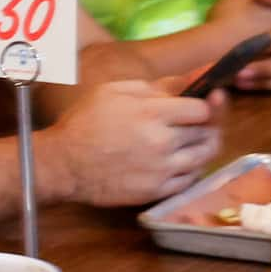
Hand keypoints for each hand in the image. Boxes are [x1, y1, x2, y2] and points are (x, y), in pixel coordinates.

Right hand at [47, 78, 221, 206]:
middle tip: (196, 124)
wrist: (62, 164)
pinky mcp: (158, 190)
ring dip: (203, 147)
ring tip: (190, 142)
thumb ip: (154, 86)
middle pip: (208, 132)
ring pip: (205, 156)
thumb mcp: (112, 92)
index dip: (204, 105)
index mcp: (151, 113)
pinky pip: (191, 179)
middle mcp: (162, 141)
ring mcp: (162, 169)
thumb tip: (191, 81)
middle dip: (205, 125)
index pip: (202, 109)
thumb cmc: (85, 122)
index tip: (199, 106)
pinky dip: (191, 169)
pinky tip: (177, 161)